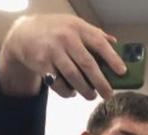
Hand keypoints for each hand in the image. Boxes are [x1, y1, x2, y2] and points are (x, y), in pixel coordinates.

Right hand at [0, 14, 125, 99]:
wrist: (24, 33)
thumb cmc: (56, 30)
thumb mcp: (74, 25)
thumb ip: (94, 34)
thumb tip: (115, 43)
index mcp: (78, 28)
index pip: (99, 43)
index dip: (112, 59)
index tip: (122, 72)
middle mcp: (66, 37)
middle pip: (88, 65)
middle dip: (101, 83)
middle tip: (108, 95)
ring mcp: (53, 51)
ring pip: (74, 77)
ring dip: (85, 91)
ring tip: (91, 96)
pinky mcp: (41, 64)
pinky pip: (58, 83)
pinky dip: (67, 92)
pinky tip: (72, 92)